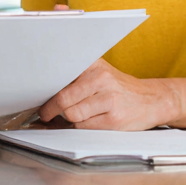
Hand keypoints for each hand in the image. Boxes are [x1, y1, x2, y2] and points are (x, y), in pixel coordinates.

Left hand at [38, 58, 181, 130]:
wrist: (153, 99)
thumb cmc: (118, 86)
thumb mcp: (99, 69)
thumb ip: (75, 67)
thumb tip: (48, 58)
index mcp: (93, 63)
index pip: (61, 71)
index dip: (44, 84)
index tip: (32, 90)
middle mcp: (101, 78)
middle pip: (63, 98)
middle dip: (50, 108)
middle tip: (44, 113)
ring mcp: (109, 100)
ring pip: (72, 115)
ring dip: (68, 119)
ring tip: (71, 115)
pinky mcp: (114, 120)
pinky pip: (85, 127)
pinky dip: (81, 127)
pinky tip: (87, 121)